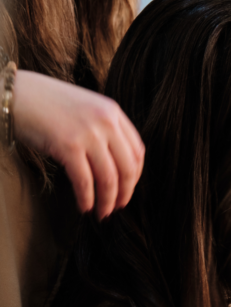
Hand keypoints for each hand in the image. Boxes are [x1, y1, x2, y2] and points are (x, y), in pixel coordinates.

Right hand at [11, 70, 144, 218]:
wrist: (16, 94)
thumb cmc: (49, 104)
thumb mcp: (88, 109)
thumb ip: (106, 130)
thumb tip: (117, 165)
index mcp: (114, 112)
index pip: (137, 151)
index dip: (135, 175)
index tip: (127, 188)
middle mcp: (106, 122)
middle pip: (128, 168)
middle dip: (125, 192)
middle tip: (118, 206)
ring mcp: (88, 134)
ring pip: (108, 178)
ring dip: (107, 201)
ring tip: (102, 212)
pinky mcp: (68, 146)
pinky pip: (84, 181)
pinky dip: (87, 198)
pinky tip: (85, 207)